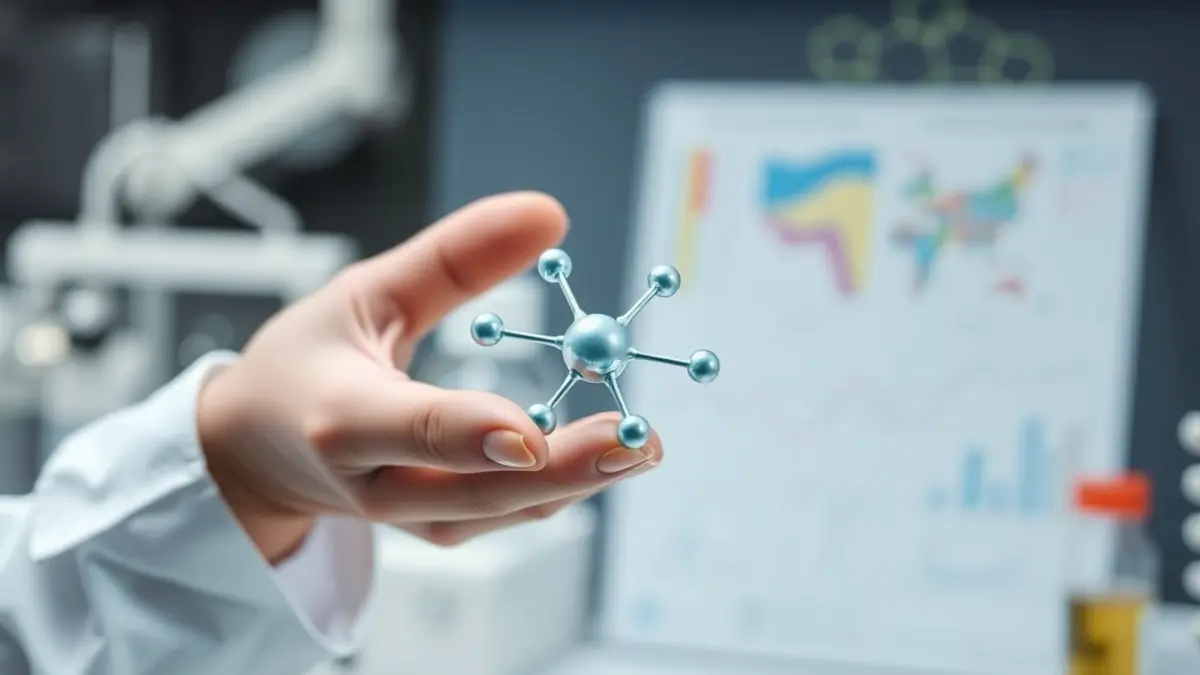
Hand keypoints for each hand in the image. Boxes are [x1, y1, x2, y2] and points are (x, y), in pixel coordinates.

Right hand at [196, 192, 661, 561]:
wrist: (254, 452)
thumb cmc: (307, 363)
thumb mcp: (366, 290)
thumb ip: (454, 256)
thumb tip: (549, 215)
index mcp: (340, 415)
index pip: (408, 427)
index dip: (466, 434)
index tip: (529, 433)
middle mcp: (370, 480)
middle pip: (466, 492)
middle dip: (555, 473)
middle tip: (635, 443)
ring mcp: (403, 515)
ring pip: (491, 514)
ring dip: (571, 488)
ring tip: (640, 451)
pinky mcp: (430, 526)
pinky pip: (498, 516)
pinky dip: (552, 491)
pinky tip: (604, 461)